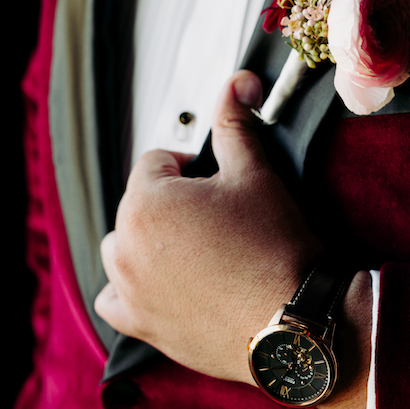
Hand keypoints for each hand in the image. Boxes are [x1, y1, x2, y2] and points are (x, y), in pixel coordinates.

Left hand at [95, 70, 371, 408]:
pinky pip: (114, 299)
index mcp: (146, 203)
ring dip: (149, 244)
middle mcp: (126, 246)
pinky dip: (131, 289)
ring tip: (197, 251)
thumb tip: (237, 83)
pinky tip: (164, 285)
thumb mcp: (255, 174)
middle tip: (216, 218)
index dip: (188, 167)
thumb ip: (235, 123)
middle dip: (170, 205)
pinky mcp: (141, 326)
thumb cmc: (276, 249)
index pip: (155, 162)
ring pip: (123, 248)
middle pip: (138, 205)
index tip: (214, 182)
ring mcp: (130, 289)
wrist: (296, 320)